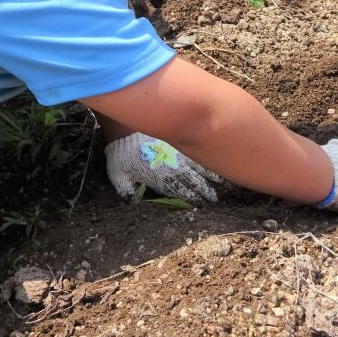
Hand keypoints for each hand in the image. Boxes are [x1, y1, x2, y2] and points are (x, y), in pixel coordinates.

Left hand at [105, 132, 220, 203]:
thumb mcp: (118, 176)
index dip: (191, 199)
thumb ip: (126, 190)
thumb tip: (133, 203)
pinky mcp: (175, 144)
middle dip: (204, 192)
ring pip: (196, 168)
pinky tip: (211, 162)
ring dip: (208, 177)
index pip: (179, 192)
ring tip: (219, 185)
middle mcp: (171, 168)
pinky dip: (203, 160)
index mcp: (159, 178)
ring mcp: (175, 155)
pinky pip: (193, 154)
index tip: (202, 205)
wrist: (126, 131)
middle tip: (214, 200)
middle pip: (192, 182)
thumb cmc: (121, 155)